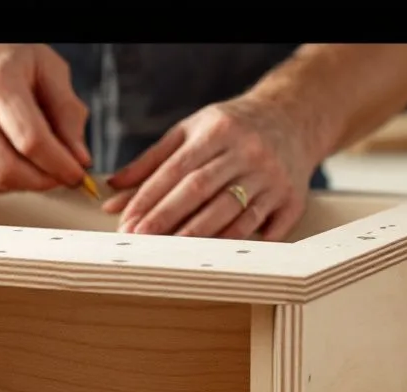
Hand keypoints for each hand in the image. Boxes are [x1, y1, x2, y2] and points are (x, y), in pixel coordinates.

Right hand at [0, 44, 91, 193]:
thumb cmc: (1, 53)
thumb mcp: (46, 67)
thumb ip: (67, 112)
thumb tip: (79, 159)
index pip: (32, 141)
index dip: (60, 166)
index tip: (77, 175)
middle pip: (6, 170)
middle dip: (41, 183)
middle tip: (58, 177)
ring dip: (20, 185)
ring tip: (35, 167)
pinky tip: (8, 158)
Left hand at [102, 97, 316, 240]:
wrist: (293, 118)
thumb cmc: (232, 128)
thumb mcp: (191, 130)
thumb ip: (152, 161)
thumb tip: (113, 191)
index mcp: (219, 130)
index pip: (176, 170)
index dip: (148, 199)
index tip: (127, 223)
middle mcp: (248, 151)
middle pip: (201, 191)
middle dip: (167, 219)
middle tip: (141, 241)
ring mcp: (273, 177)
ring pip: (232, 213)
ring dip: (198, 237)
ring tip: (170, 254)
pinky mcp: (292, 199)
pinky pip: (263, 228)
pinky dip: (238, 244)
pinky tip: (215, 257)